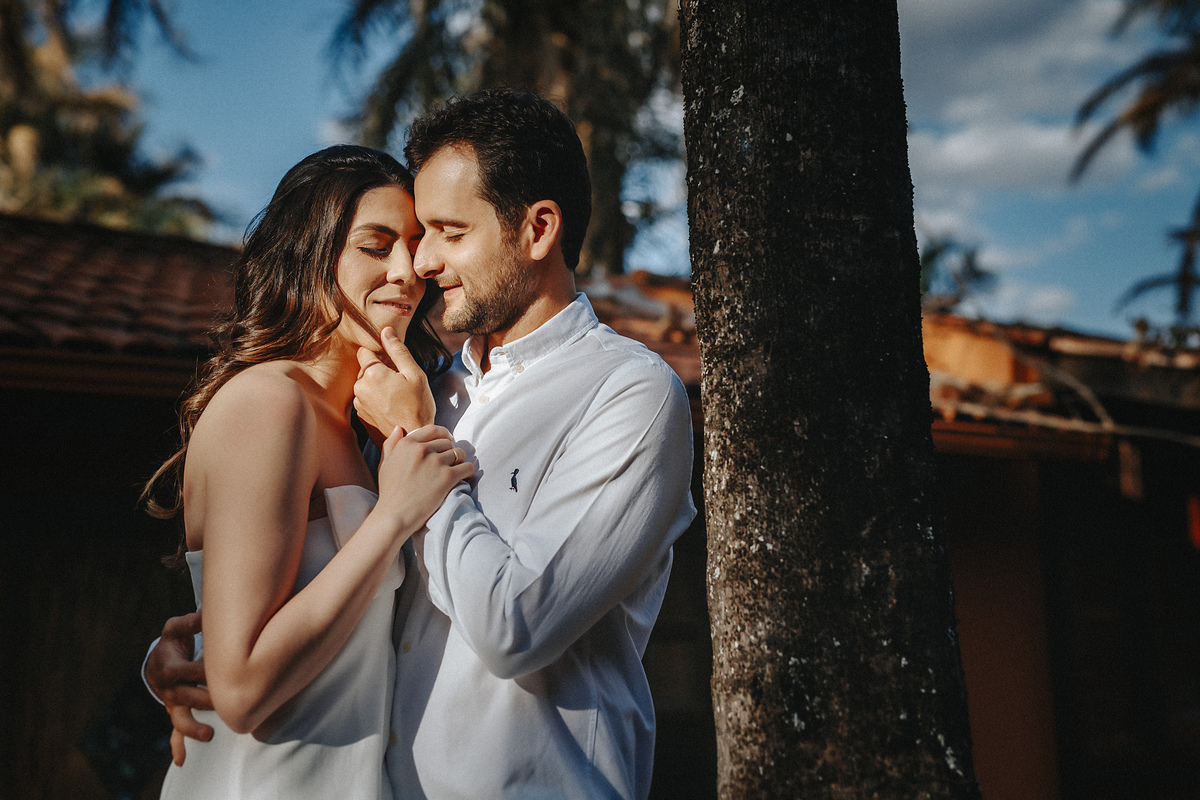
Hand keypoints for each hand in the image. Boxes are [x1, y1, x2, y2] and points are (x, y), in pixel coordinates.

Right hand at [146, 611, 213, 764]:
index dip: (203, 671)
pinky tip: (182, 760)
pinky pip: (175, 732)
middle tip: (225, 704)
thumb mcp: (175, 628)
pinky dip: (177, 747)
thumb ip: (188, 622)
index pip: (188, 672)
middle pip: (188, 698)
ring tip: (209, 735)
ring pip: (180, 719)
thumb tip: (203, 614)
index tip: (221, 670)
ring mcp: (174, 704)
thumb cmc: (172, 642)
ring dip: (193, 729)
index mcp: (170, 668)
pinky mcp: (177, 712)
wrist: (158, 661)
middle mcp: (171, 689)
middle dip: (205, 701)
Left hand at [354, 327, 435, 445]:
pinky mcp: (360, 417)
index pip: (365, 352)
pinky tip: (390, 409)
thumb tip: (386, 331)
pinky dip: (375, 402)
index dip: (379, 355)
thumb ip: (398, 351)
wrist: (412, 438)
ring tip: (395, 399)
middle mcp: (359, 387)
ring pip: (365, 386)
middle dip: (378, 372)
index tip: (392, 365)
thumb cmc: (418, 406)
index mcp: (372, 373)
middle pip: (365, 369)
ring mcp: (358, 404)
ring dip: (376, 388)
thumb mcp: (414, 374)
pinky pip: (365, 401)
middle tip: (399, 385)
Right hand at [376, 424, 473, 528]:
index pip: (433, 430)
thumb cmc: (389, 492)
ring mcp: (435, 463)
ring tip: (456, 470)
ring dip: (459, 461)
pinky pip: (467, 467)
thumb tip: (399, 428)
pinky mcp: (447, 477)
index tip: (448, 439)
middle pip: (447, 443)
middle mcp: (422, 450)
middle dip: (449, 451)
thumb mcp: (385, 464)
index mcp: (407, 444)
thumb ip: (391, 444)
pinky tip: (464, 476)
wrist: (394, 516)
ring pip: (459, 453)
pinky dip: (468, 471)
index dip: (443, 434)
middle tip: (448, 462)